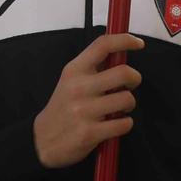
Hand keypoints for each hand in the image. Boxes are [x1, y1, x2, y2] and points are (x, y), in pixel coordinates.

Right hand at [33, 32, 143, 167]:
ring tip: (119, 109)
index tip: (139, 43)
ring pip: (127, 99)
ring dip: (129, 105)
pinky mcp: (90, 132)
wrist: (41, 140)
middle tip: (129, 86)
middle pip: (124, 72)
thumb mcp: (70, 81)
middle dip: (134, 79)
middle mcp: (79, 87)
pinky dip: (125, 124)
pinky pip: (124, 124)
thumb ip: (93, 68)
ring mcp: (84, 110)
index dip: (124, 40)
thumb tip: (121, 54)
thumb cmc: (63, 107)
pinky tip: (115, 124)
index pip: (103, 45)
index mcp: (74, 70)